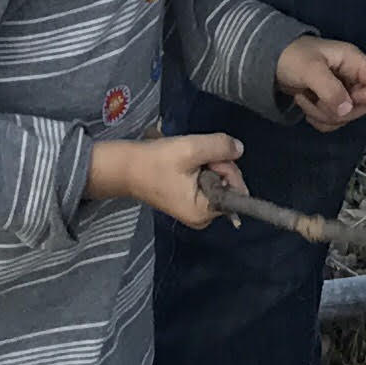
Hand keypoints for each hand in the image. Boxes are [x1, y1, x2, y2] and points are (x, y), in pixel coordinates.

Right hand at [90, 131, 246, 229]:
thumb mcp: (190, 149)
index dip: (228, 168)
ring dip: (209, 162)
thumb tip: (240, 148)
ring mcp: (196, 209)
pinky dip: (201, 167)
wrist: (126, 167)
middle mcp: (203, 217)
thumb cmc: (156, 162)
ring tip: (188, 157)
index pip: (236, 191)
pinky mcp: (189, 199)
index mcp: (204, 213)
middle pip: (228, 184)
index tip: (211, 157)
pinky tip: (187, 162)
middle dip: (218, 163)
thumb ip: (220, 147)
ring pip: (218, 180)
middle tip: (196, 154)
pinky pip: (207, 181)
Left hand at [276, 35, 365, 129]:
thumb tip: (347, 110)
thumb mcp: (310, 70)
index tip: (348, 99)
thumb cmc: (290, 57)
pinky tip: (305, 105)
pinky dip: (319, 119)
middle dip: (339, 111)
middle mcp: (350, 76)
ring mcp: (340, 90)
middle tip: (317, 101)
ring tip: (305, 100)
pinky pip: (334, 120)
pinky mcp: (329, 101)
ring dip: (325, 115)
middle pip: (363, 105)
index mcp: (353, 61)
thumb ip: (330, 89)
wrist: (267, 61)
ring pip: (347, 116)